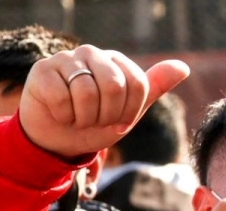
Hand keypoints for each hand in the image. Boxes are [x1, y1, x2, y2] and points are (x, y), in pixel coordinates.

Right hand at [19, 45, 188, 158]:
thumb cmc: (95, 124)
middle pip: (114, 86)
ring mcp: (65, 58)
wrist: (58, 141)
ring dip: (84, 118)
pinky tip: (60, 113)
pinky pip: (61, 97)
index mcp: (116, 61)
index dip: (129, 112)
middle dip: (107, 115)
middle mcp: (91, 53)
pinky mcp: (42, 70)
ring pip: (86, 92)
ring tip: (78, 117)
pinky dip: (64, 115)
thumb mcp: (129, 112)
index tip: (117, 120)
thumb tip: (184, 67)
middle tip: (95, 120)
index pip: (138, 85)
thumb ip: (154, 88)